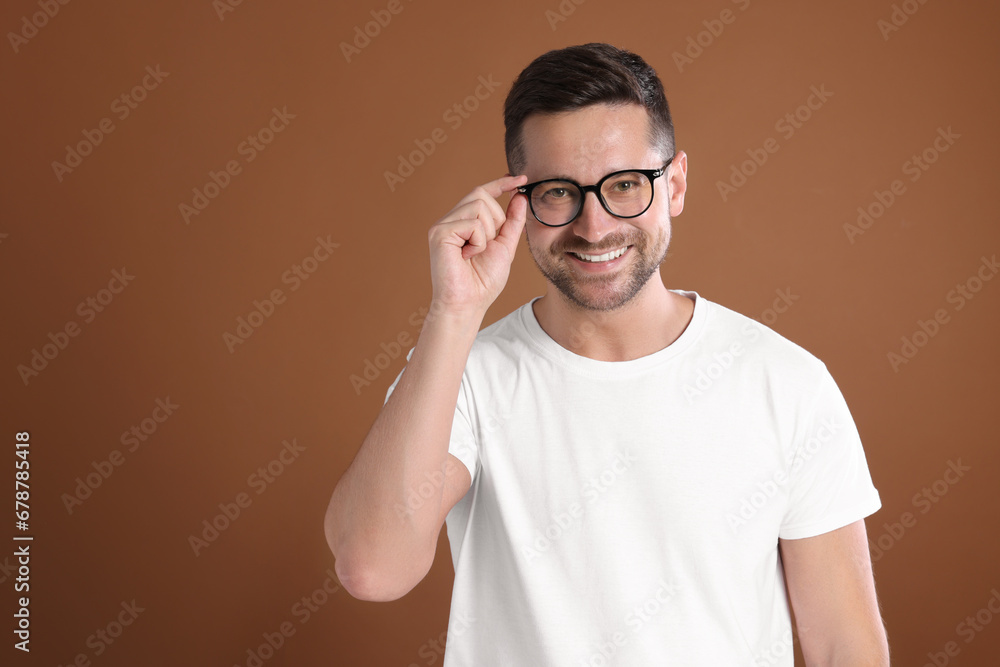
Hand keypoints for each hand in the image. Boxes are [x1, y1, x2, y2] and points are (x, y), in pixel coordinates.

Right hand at [427, 175, 527, 318]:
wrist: (468, 304)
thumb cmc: (483, 282)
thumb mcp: (505, 247)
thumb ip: (511, 222)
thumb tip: (518, 197)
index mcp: (464, 222)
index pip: (482, 192)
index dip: (501, 183)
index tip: (521, 179)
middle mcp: (451, 220)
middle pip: (481, 195)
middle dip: (496, 219)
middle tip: (487, 245)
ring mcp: (443, 225)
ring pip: (478, 206)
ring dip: (487, 233)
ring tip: (475, 253)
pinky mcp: (439, 233)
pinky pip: (471, 223)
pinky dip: (478, 242)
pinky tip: (467, 257)